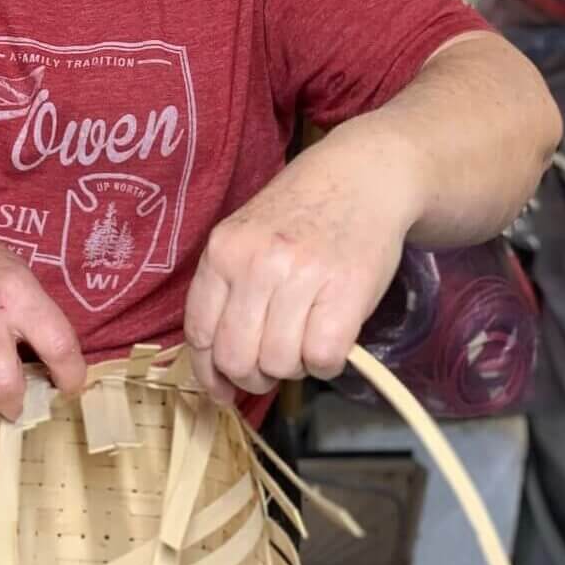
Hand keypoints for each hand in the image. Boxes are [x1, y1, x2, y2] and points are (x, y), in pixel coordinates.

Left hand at [184, 125, 420, 405]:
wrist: (365, 176)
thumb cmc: (304, 211)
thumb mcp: (248, 236)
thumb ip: (228, 290)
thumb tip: (216, 367)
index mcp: (223, 251)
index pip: (199, 333)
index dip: (209, 373)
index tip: (222, 388)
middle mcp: (256, 263)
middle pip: (237, 358)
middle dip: (255, 376)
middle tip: (275, 363)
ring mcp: (301, 276)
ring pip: (279, 364)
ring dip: (294, 368)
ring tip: (307, 339)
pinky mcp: (346, 290)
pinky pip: (322, 358)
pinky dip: (327, 363)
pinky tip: (332, 339)